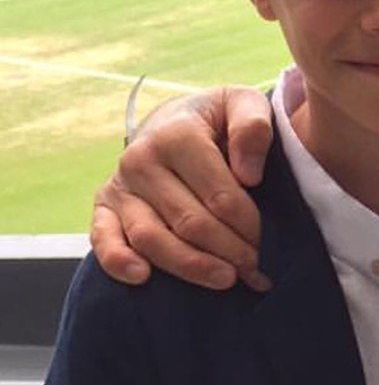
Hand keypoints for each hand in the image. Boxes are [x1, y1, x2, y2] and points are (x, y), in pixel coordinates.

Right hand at [91, 86, 272, 290]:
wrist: (174, 120)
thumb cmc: (217, 119)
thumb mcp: (243, 105)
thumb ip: (254, 126)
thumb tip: (249, 174)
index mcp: (177, 135)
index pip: (219, 196)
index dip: (249, 226)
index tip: (268, 243)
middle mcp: (141, 160)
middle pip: (190, 222)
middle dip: (229, 251)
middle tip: (257, 268)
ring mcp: (120, 186)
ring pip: (152, 238)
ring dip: (191, 266)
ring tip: (227, 279)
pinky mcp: (105, 207)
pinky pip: (104, 240)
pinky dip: (118, 262)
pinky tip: (144, 278)